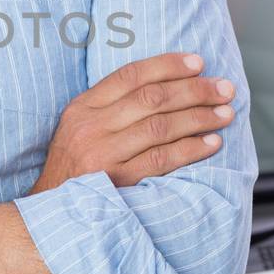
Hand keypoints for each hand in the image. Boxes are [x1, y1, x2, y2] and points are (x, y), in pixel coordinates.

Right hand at [29, 52, 234, 194]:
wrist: (48, 211)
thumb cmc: (73, 167)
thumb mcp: (78, 128)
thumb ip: (110, 106)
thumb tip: (163, 84)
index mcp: (82, 107)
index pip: (130, 75)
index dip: (168, 65)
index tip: (199, 63)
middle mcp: (90, 127)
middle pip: (151, 98)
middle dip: (194, 90)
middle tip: (224, 89)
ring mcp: (102, 154)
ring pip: (160, 126)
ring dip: (199, 118)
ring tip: (224, 114)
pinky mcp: (116, 182)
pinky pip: (161, 160)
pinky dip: (191, 149)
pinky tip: (211, 143)